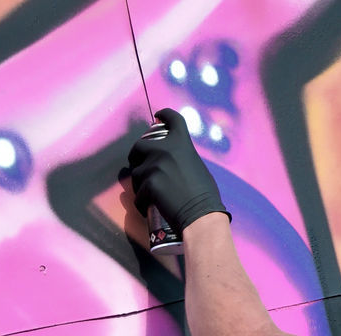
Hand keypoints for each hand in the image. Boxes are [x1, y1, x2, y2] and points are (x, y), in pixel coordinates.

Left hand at [128, 108, 228, 231]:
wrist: (201, 216)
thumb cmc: (205, 196)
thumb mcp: (197, 166)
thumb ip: (182, 158)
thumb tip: (172, 162)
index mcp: (182, 143)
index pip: (172, 118)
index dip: (164, 114)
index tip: (158, 116)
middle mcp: (166, 149)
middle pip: (139, 146)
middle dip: (136, 157)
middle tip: (140, 167)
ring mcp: (155, 166)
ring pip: (136, 174)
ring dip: (140, 185)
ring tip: (151, 196)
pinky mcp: (148, 184)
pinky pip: (138, 194)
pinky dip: (142, 203)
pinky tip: (149, 208)